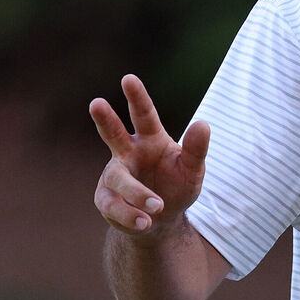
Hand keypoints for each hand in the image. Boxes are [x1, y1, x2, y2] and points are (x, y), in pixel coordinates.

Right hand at [91, 74, 210, 236]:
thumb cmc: (177, 185)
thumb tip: (203, 123)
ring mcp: (114, 175)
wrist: (162, 219)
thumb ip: (197, 149)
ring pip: (118, 178)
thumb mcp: (193, 170)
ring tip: (157, 206)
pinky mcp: (106, 199)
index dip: (137, 97)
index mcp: (151, 139)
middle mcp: (128, 153)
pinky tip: (146, 222)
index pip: (143, 115)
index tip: (128, 78)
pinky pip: (114, 206)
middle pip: (113, 133)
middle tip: (96, 102)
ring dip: (136, 192)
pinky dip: (130, 214)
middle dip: (105, 118)